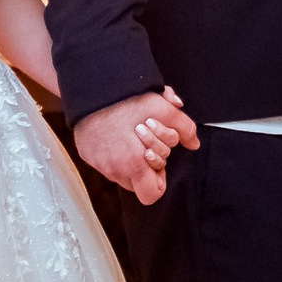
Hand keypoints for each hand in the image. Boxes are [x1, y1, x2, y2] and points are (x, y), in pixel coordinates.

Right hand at [75, 88, 199, 205]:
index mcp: (133, 164)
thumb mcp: (162, 109)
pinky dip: (114, 151)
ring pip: (122, 172)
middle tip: (147, 135)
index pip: (151, 194)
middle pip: (139, 181)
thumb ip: (184, 128)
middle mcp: (113, 170)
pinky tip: (118, 131)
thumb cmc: (126, 99)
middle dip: (149, 159)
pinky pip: (105, 162)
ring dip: (131, 157)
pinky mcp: (86, 154)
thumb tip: (194, 143)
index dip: (159, 179)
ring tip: (133, 132)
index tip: (158, 159)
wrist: (91, 87)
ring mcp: (98, 163)